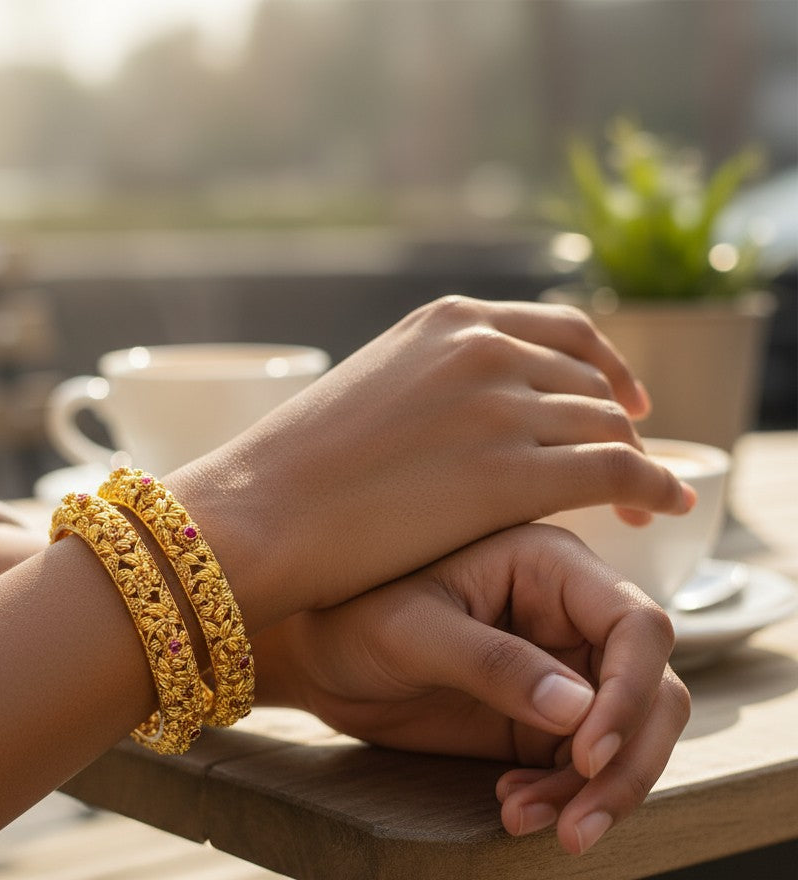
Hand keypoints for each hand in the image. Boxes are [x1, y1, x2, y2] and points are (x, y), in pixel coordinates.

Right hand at [170, 296, 692, 628]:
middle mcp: (484, 348)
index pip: (561, 332)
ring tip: (645, 499)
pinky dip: (654, 486)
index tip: (622, 404)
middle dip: (620, 421)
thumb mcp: (370, 392)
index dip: (604, 369)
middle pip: (590, 381)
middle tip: (632, 462)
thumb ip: (429, 386)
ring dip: (638, 461)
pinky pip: (616, 470)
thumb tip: (461, 419)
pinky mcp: (513, 474)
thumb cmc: (295, 468)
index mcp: (447, 321)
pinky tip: (664, 508)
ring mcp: (501, 406)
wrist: (260, 512)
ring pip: (607, 426)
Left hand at [253, 523, 689, 854]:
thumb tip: (579, 712)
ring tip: (532, 821)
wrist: (318, 656)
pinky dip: (565, 798)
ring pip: (630, 735)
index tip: (588, 753)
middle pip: (651, 688)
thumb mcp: (412, 632)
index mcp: (549, 566)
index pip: (636, 623)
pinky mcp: (543, 719)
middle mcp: (570, 615)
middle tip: (578, 823)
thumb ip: (491, 663)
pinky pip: (584, 766)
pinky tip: (515, 810)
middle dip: (628, 761)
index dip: (630, 692)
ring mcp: (562, 671)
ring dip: (598, 791)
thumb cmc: (353, 616)